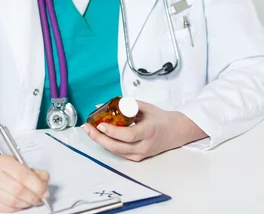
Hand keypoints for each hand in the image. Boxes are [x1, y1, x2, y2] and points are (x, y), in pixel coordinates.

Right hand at [0, 145, 49, 211]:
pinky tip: (20, 202)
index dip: (38, 186)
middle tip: (39, 197)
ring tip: (30, 199)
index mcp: (1, 162)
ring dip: (26, 203)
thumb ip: (32, 171)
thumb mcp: (16, 161)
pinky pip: (6, 209)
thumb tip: (44, 180)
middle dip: (33, 196)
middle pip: (19, 191)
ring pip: (13, 203)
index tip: (44, 190)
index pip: (23, 176)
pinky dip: (17, 208)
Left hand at [82, 101, 206, 161]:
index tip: (100, 124)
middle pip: (117, 147)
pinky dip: (108, 144)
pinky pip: (119, 153)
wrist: (176, 132)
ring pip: (116, 151)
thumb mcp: (144, 107)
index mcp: (149, 131)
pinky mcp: (137, 158)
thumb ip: (124, 105)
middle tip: (87, 127)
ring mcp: (141, 154)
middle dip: (99, 138)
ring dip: (100, 141)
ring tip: (89, 130)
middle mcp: (144, 146)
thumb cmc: (160, 118)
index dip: (112, 131)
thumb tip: (102, 105)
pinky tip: (100, 136)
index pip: (128, 135)